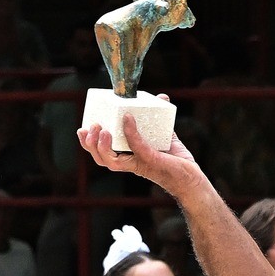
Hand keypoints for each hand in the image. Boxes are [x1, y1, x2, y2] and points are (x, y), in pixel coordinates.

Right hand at [77, 116, 202, 196]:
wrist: (193, 178)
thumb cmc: (177, 160)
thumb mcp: (164, 135)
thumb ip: (159, 118)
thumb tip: (161, 97)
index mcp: (128, 158)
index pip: (102, 154)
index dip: (89, 144)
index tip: (81, 128)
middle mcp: (131, 163)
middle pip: (102, 159)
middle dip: (90, 145)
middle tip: (88, 128)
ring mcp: (141, 164)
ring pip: (113, 163)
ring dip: (102, 147)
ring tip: (101, 130)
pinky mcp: (153, 161)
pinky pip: (138, 148)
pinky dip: (132, 134)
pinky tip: (128, 120)